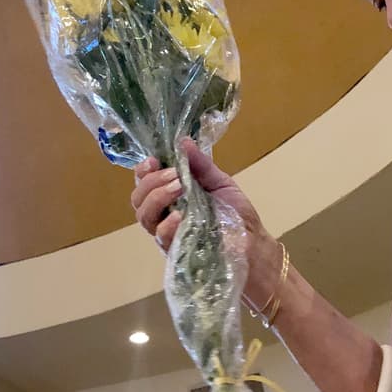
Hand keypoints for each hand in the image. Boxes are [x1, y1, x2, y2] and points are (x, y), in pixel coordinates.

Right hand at [130, 138, 263, 252]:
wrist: (253, 242)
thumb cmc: (235, 214)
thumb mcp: (220, 182)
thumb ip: (201, 165)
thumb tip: (184, 141)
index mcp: (170, 196)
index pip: (144, 181)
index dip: (143, 170)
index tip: (155, 160)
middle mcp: (163, 214)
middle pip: (138, 198)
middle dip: (151, 181)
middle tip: (173, 174)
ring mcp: (167, 234)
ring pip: (144, 216)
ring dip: (157, 197)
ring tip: (178, 187)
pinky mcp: (175, 250)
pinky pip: (160, 236)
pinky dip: (168, 223)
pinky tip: (181, 214)